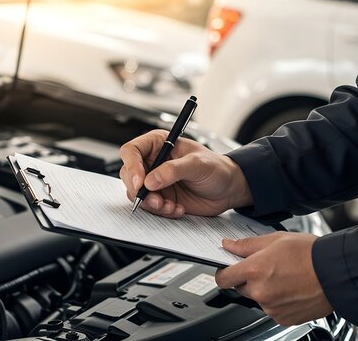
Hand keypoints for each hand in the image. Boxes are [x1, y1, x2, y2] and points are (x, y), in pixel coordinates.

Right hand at [119, 130, 252, 216]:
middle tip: (155, 200)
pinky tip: (177, 209)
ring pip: (137, 194)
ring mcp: (155, 181)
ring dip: (151, 204)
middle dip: (139, 191)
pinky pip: (150, 207)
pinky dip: (161, 211)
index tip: (141, 182)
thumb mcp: (197, 164)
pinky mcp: (161, 198)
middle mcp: (153, 162)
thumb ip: (174, 170)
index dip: (132, 166)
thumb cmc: (217, 168)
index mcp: (158, 144)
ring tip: (169, 206)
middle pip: (129, 175)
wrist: (229, 189)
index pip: (132, 151)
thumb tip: (151, 180)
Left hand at [215, 232, 332, 325]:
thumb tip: (229, 246)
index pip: (223, 278)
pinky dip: (278, 301)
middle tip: (267, 267)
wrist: (337, 273)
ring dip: (264, 290)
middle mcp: (260, 292)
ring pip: (257, 298)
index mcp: (254, 271)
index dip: (224, 272)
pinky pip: (272, 309)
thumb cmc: (311, 254)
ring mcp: (271, 307)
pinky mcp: (283, 318)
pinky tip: (291, 288)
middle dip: (249, 278)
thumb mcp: (275, 239)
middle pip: (240, 288)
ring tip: (284, 276)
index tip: (228, 269)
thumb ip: (246, 245)